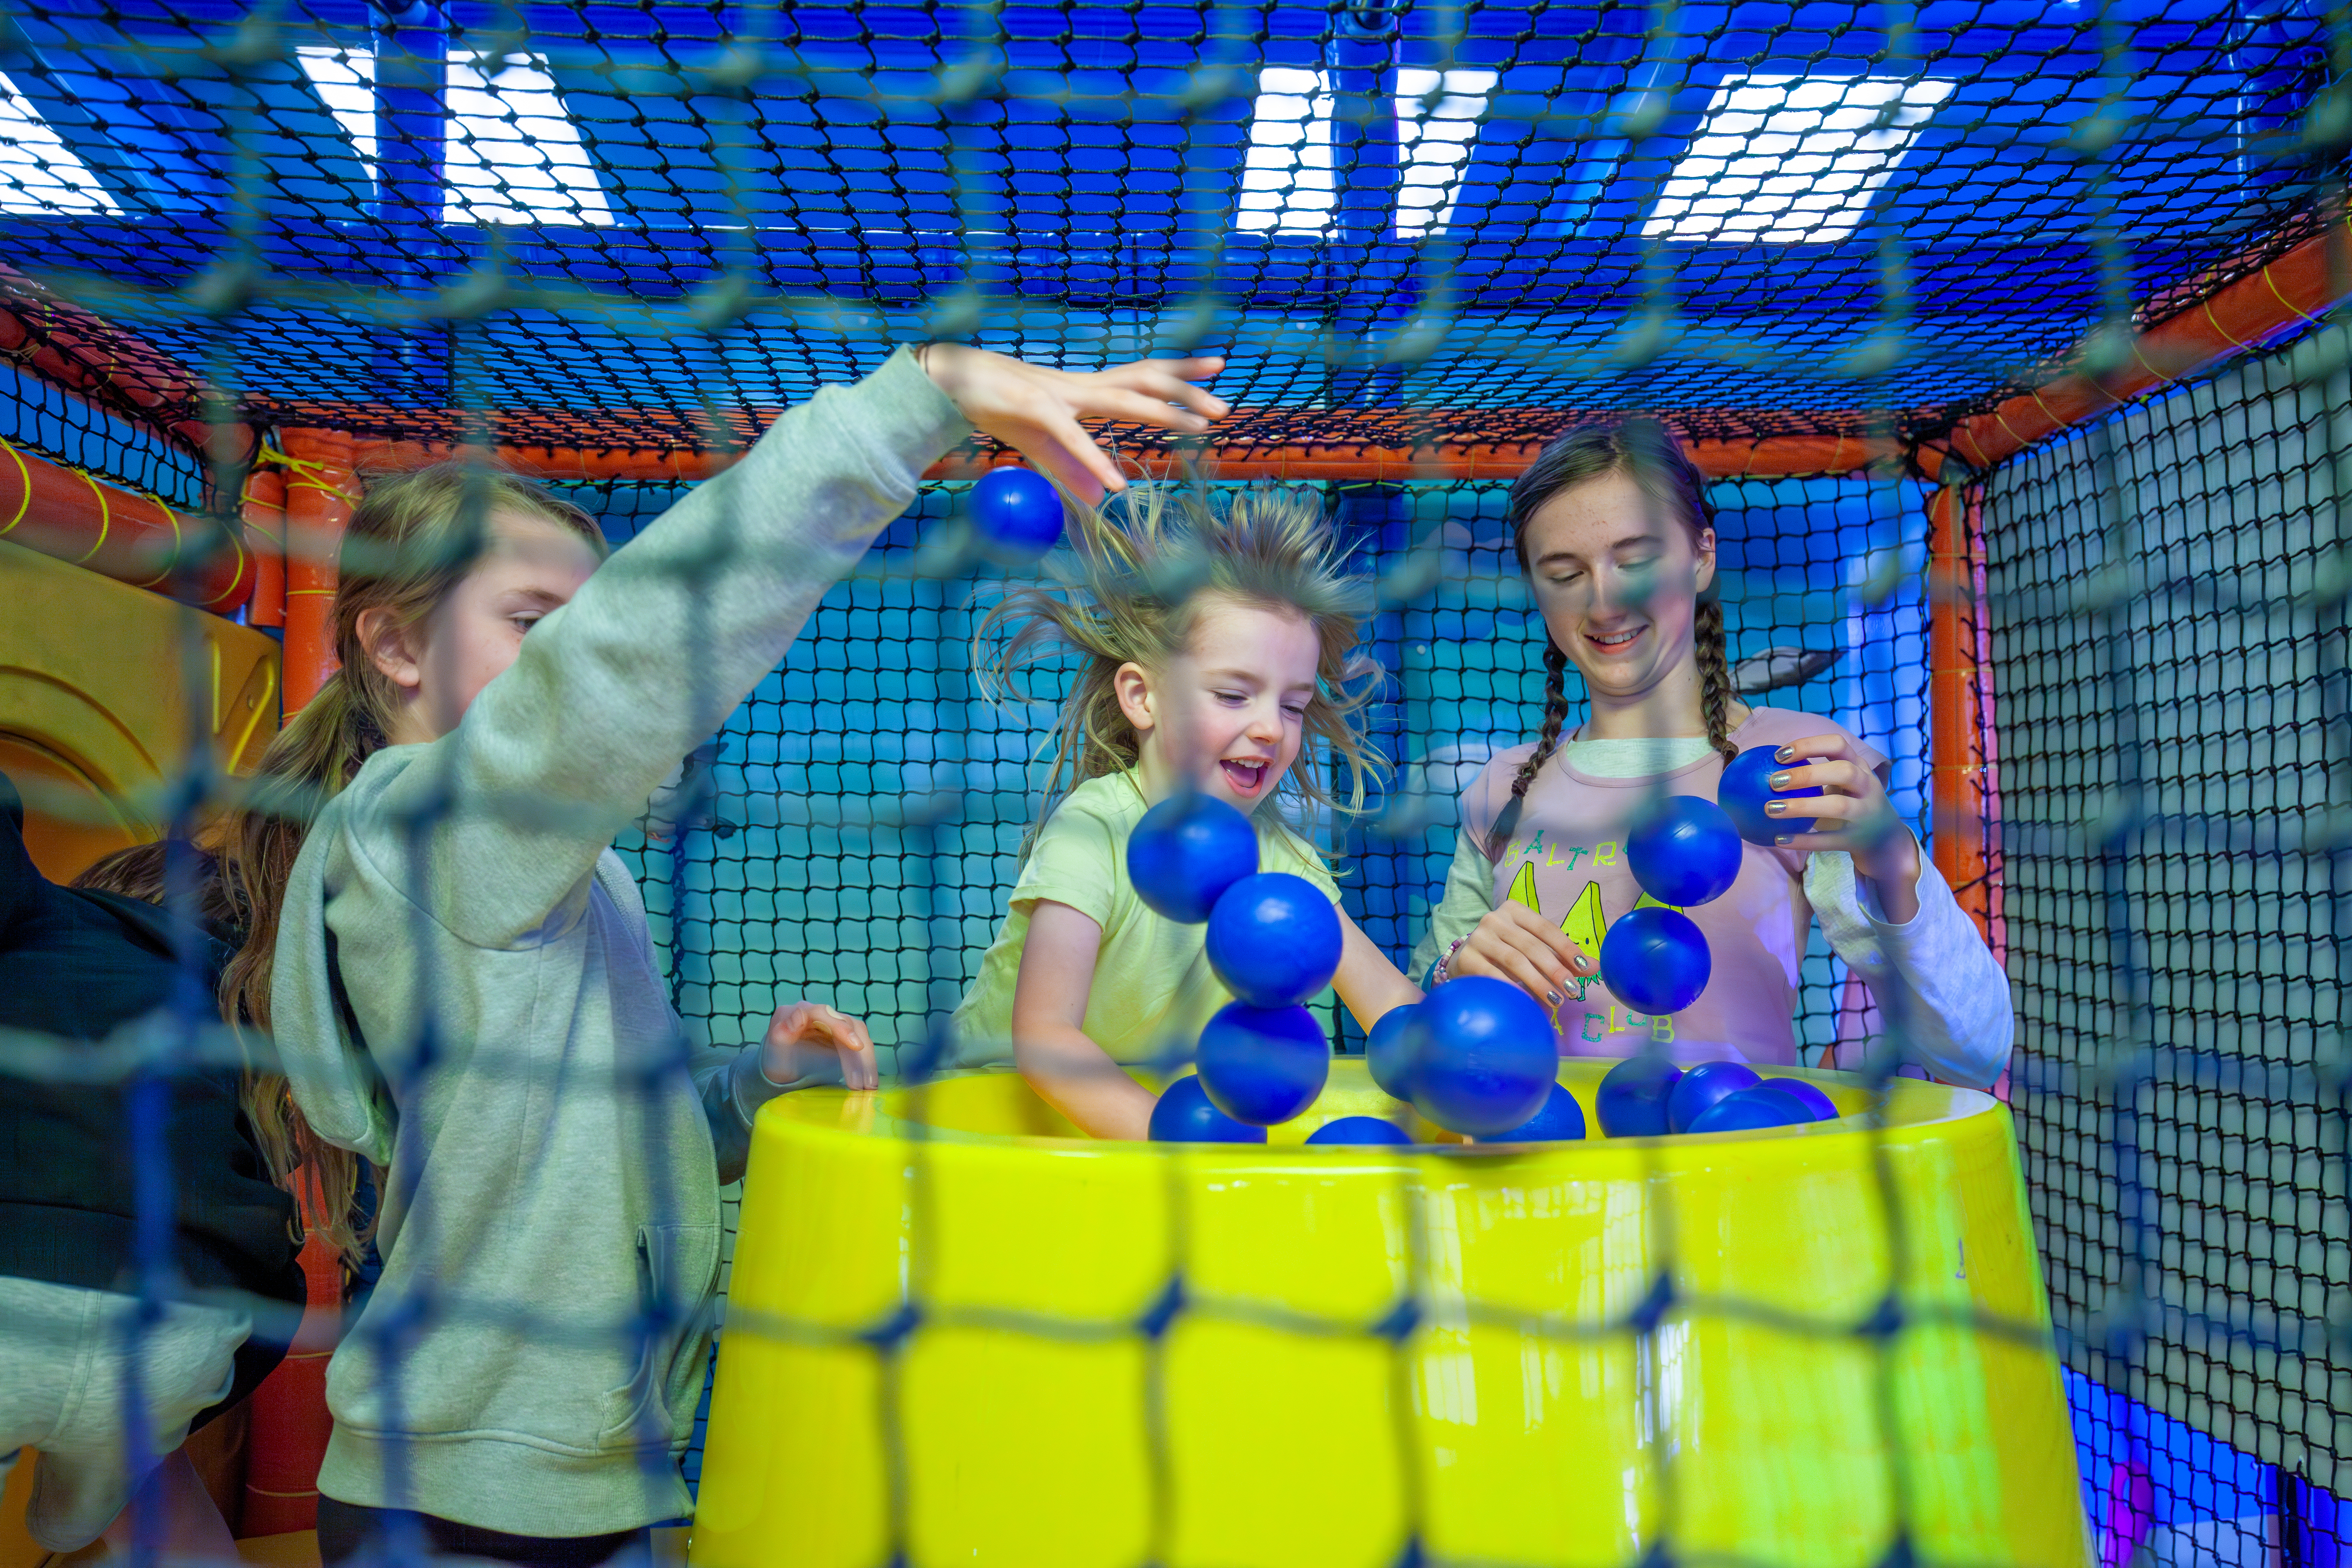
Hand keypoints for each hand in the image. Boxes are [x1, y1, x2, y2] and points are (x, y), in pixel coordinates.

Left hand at [762, 1000, 878, 1090]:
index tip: (856, 1046)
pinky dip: (867, 1063)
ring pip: (859, 1033)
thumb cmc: (776, 1061)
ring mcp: (834, 1022)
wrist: (782, 1070)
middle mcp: (819, 1013)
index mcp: (799, 1012)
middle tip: (862, 1083)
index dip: (841, 1027)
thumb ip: (782, 1032)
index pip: (823, 1013)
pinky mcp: (845, 1035)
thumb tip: (799, 1014)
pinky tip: (868, 1083)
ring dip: (866, 1060)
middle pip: (846, 1024)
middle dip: (858, 1054)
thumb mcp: (775, 1051)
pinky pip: (861, 1044)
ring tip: (868, 1087)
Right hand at [917, 345, 1227, 503]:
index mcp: (1084, 390)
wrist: (946, 381)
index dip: (1178, 373)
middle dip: (1186, 389)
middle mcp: (1080, 385)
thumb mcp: (1040, 444)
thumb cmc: (994, 405)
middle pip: (1144, 379)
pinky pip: (1070, 438)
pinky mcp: (1034, 408)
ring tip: (1198, 426)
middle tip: (1225, 404)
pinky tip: (1115, 484)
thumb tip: (1098, 496)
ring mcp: (1059, 393)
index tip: (1215, 371)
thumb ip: (1071, 468)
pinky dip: (1094, 461)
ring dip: (1163, 412)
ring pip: (1123, 397)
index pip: (1141, 376)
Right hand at [1450, 901, 1598, 1008]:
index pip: (1545, 928)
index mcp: (1514, 910)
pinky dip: (1513, 989)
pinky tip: (1527, 1002)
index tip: (1584, 968)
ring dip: (1538, 982)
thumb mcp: (1532, 950)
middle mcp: (1494, 919)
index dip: (1566, 948)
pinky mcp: (1466, 958)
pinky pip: (1493, 975)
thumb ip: (1561, 957)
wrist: (1463, 961)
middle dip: (1555, 970)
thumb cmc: (1504, 954)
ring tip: (1556, 1000)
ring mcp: (1477, 937)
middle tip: (1572, 991)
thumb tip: (1595, 967)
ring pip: (1514, 960)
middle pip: (1531, 946)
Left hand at [1762, 735, 1920, 916]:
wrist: (1885, 840)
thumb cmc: (1852, 802)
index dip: (1809, 745)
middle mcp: (1867, 787)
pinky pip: (1830, 840)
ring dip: (1802, 807)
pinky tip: (1778, 839)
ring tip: (1770, 810)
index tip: (1779, 755)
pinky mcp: (1857, 840)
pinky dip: (1804, 841)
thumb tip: (1764, 765)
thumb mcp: (1845, 782)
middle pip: (1843, 772)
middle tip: (1773, 782)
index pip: (1838, 745)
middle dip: (1807, 774)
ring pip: (1838, 807)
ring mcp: (1865, 814)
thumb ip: (1816, 772)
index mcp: (1859, 767)